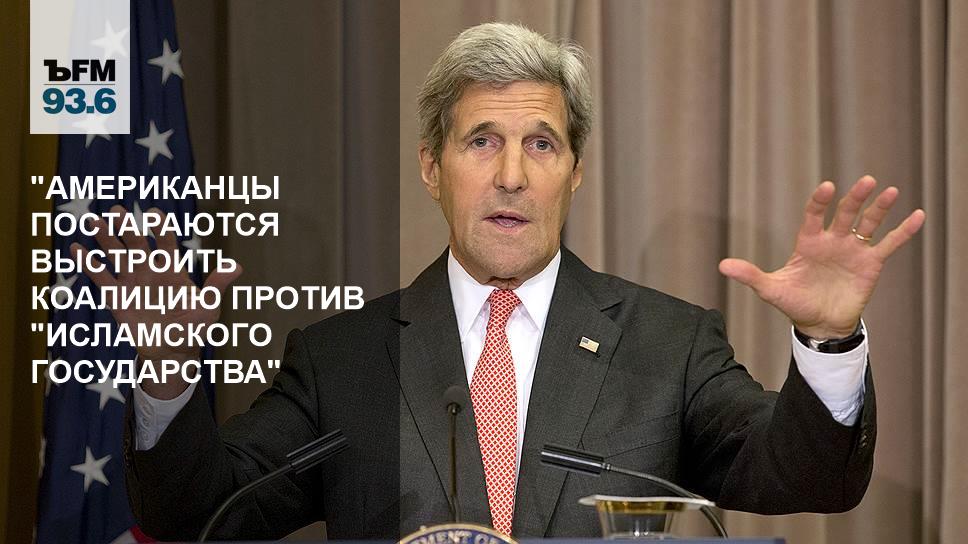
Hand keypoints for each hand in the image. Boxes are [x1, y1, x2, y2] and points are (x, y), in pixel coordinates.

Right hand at [71, 205, 241, 397]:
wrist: (172, 351)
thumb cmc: (194, 328)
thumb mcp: (208, 306)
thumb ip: (217, 285)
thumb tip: (237, 266)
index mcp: (172, 269)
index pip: (164, 240)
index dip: (159, 226)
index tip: (153, 214)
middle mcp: (150, 270)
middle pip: (136, 241)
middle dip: (126, 226)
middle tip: (117, 211)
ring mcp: (132, 282)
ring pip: (116, 253)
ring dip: (106, 237)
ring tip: (94, 220)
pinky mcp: (117, 297)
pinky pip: (100, 276)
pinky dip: (88, 262)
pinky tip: (77, 248)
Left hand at [718, 175, 924, 338]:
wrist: (819, 325)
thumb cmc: (795, 303)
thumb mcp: (771, 290)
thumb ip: (750, 275)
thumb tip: (722, 265)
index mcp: (808, 242)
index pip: (813, 215)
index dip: (820, 202)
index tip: (827, 188)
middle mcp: (832, 241)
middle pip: (845, 213)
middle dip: (854, 198)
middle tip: (866, 181)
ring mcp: (853, 250)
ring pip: (868, 223)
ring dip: (879, 208)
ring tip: (891, 191)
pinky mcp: (870, 264)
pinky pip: (889, 244)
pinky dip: (903, 231)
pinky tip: (917, 216)